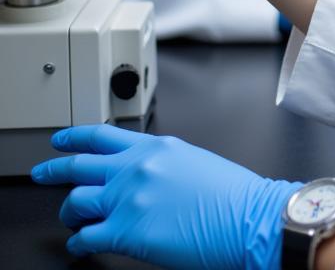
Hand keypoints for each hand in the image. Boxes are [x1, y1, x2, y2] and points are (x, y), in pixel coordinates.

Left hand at [31, 125, 299, 269]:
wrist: (247, 216)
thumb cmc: (230, 193)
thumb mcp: (192, 160)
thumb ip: (160, 162)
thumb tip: (141, 174)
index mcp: (155, 147)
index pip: (102, 135)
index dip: (74, 137)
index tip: (61, 139)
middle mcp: (136, 168)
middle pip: (79, 165)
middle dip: (54, 169)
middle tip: (42, 171)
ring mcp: (127, 199)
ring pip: (74, 202)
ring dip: (69, 212)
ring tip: (73, 219)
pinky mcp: (125, 232)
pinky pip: (85, 238)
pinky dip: (78, 243)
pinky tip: (82, 245)